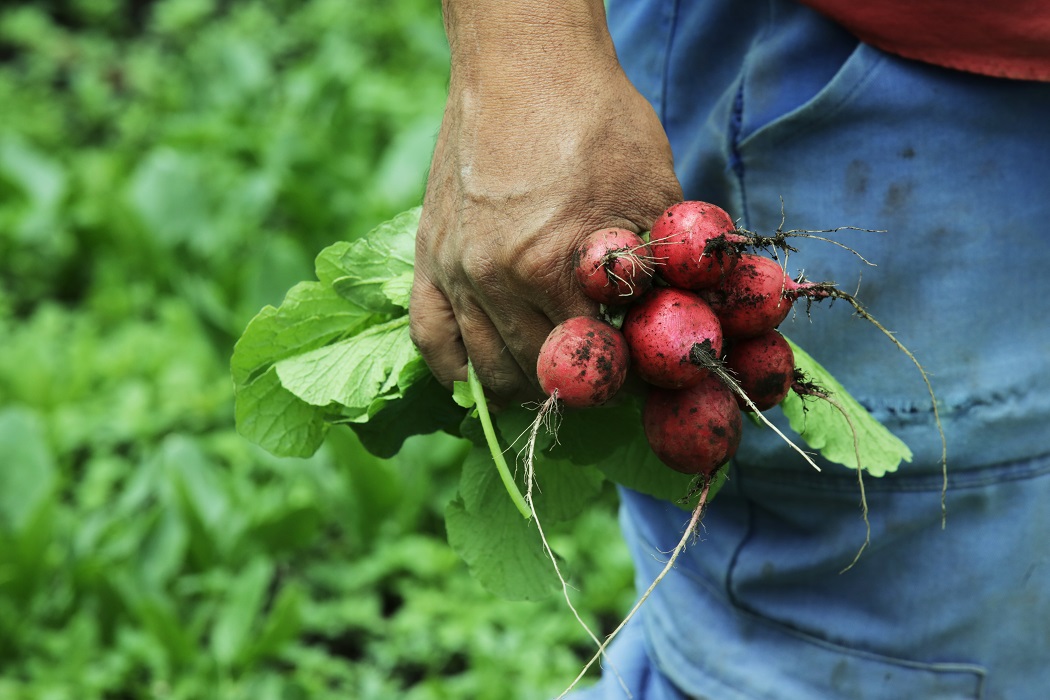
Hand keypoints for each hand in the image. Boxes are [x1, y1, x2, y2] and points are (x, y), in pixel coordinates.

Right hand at [409, 3, 681, 401]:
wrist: (523, 65)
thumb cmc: (594, 119)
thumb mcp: (649, 191)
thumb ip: (655, 265)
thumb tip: (667, 317)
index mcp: (553, 267)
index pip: (589, 357)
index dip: (616, 373)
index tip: (629, 371)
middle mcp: (495, 280)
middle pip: (534, 368)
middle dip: (570, 381)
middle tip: (591, 377)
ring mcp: (455, 271)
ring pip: (484, 364)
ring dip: (516, 385)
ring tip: (542, 384)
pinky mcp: (428, 256)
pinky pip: (428, 335)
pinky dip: (450, 369)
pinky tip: (469, 384)